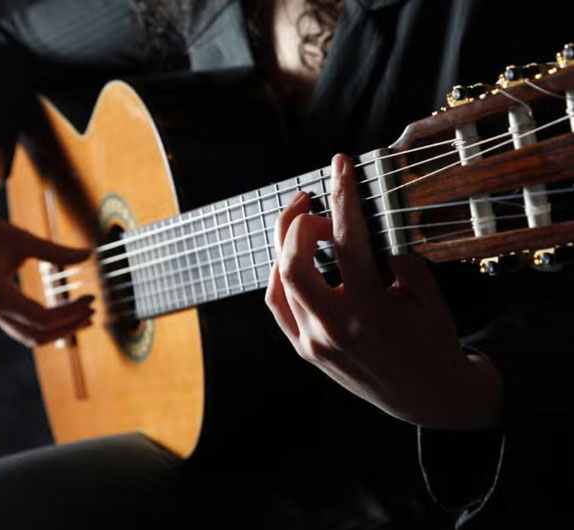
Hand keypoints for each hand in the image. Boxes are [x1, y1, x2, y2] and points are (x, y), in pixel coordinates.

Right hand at [0, 211, 93, 347]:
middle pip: (39, 334)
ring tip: (85, 318)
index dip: (71, 313)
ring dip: (60, 331)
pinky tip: (66, 316)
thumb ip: (56, 251)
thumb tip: (89, 254)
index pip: (43, 318)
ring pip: (31, 337)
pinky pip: (24, 329)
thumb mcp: (23, 239)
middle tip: (93, 311)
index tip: (90, 299)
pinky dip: (47, 327)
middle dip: (70, 326)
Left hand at [265, 154, 501, 428]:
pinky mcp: (305, 351)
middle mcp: (335, 329)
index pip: (348, 240)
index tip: (340, 165)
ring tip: (306, 227)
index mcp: (371, 312)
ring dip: (286, 245)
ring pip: (278, 282)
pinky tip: (295, 258)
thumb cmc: (432, 343)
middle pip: (293, 262)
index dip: (343, 195)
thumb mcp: (426, 294)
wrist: (427, 398)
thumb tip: (372, 210)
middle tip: (312, 201)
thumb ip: (397, 251)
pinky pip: (278, 304)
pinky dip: (281, 274)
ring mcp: (314, 344)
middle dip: (296, 221)